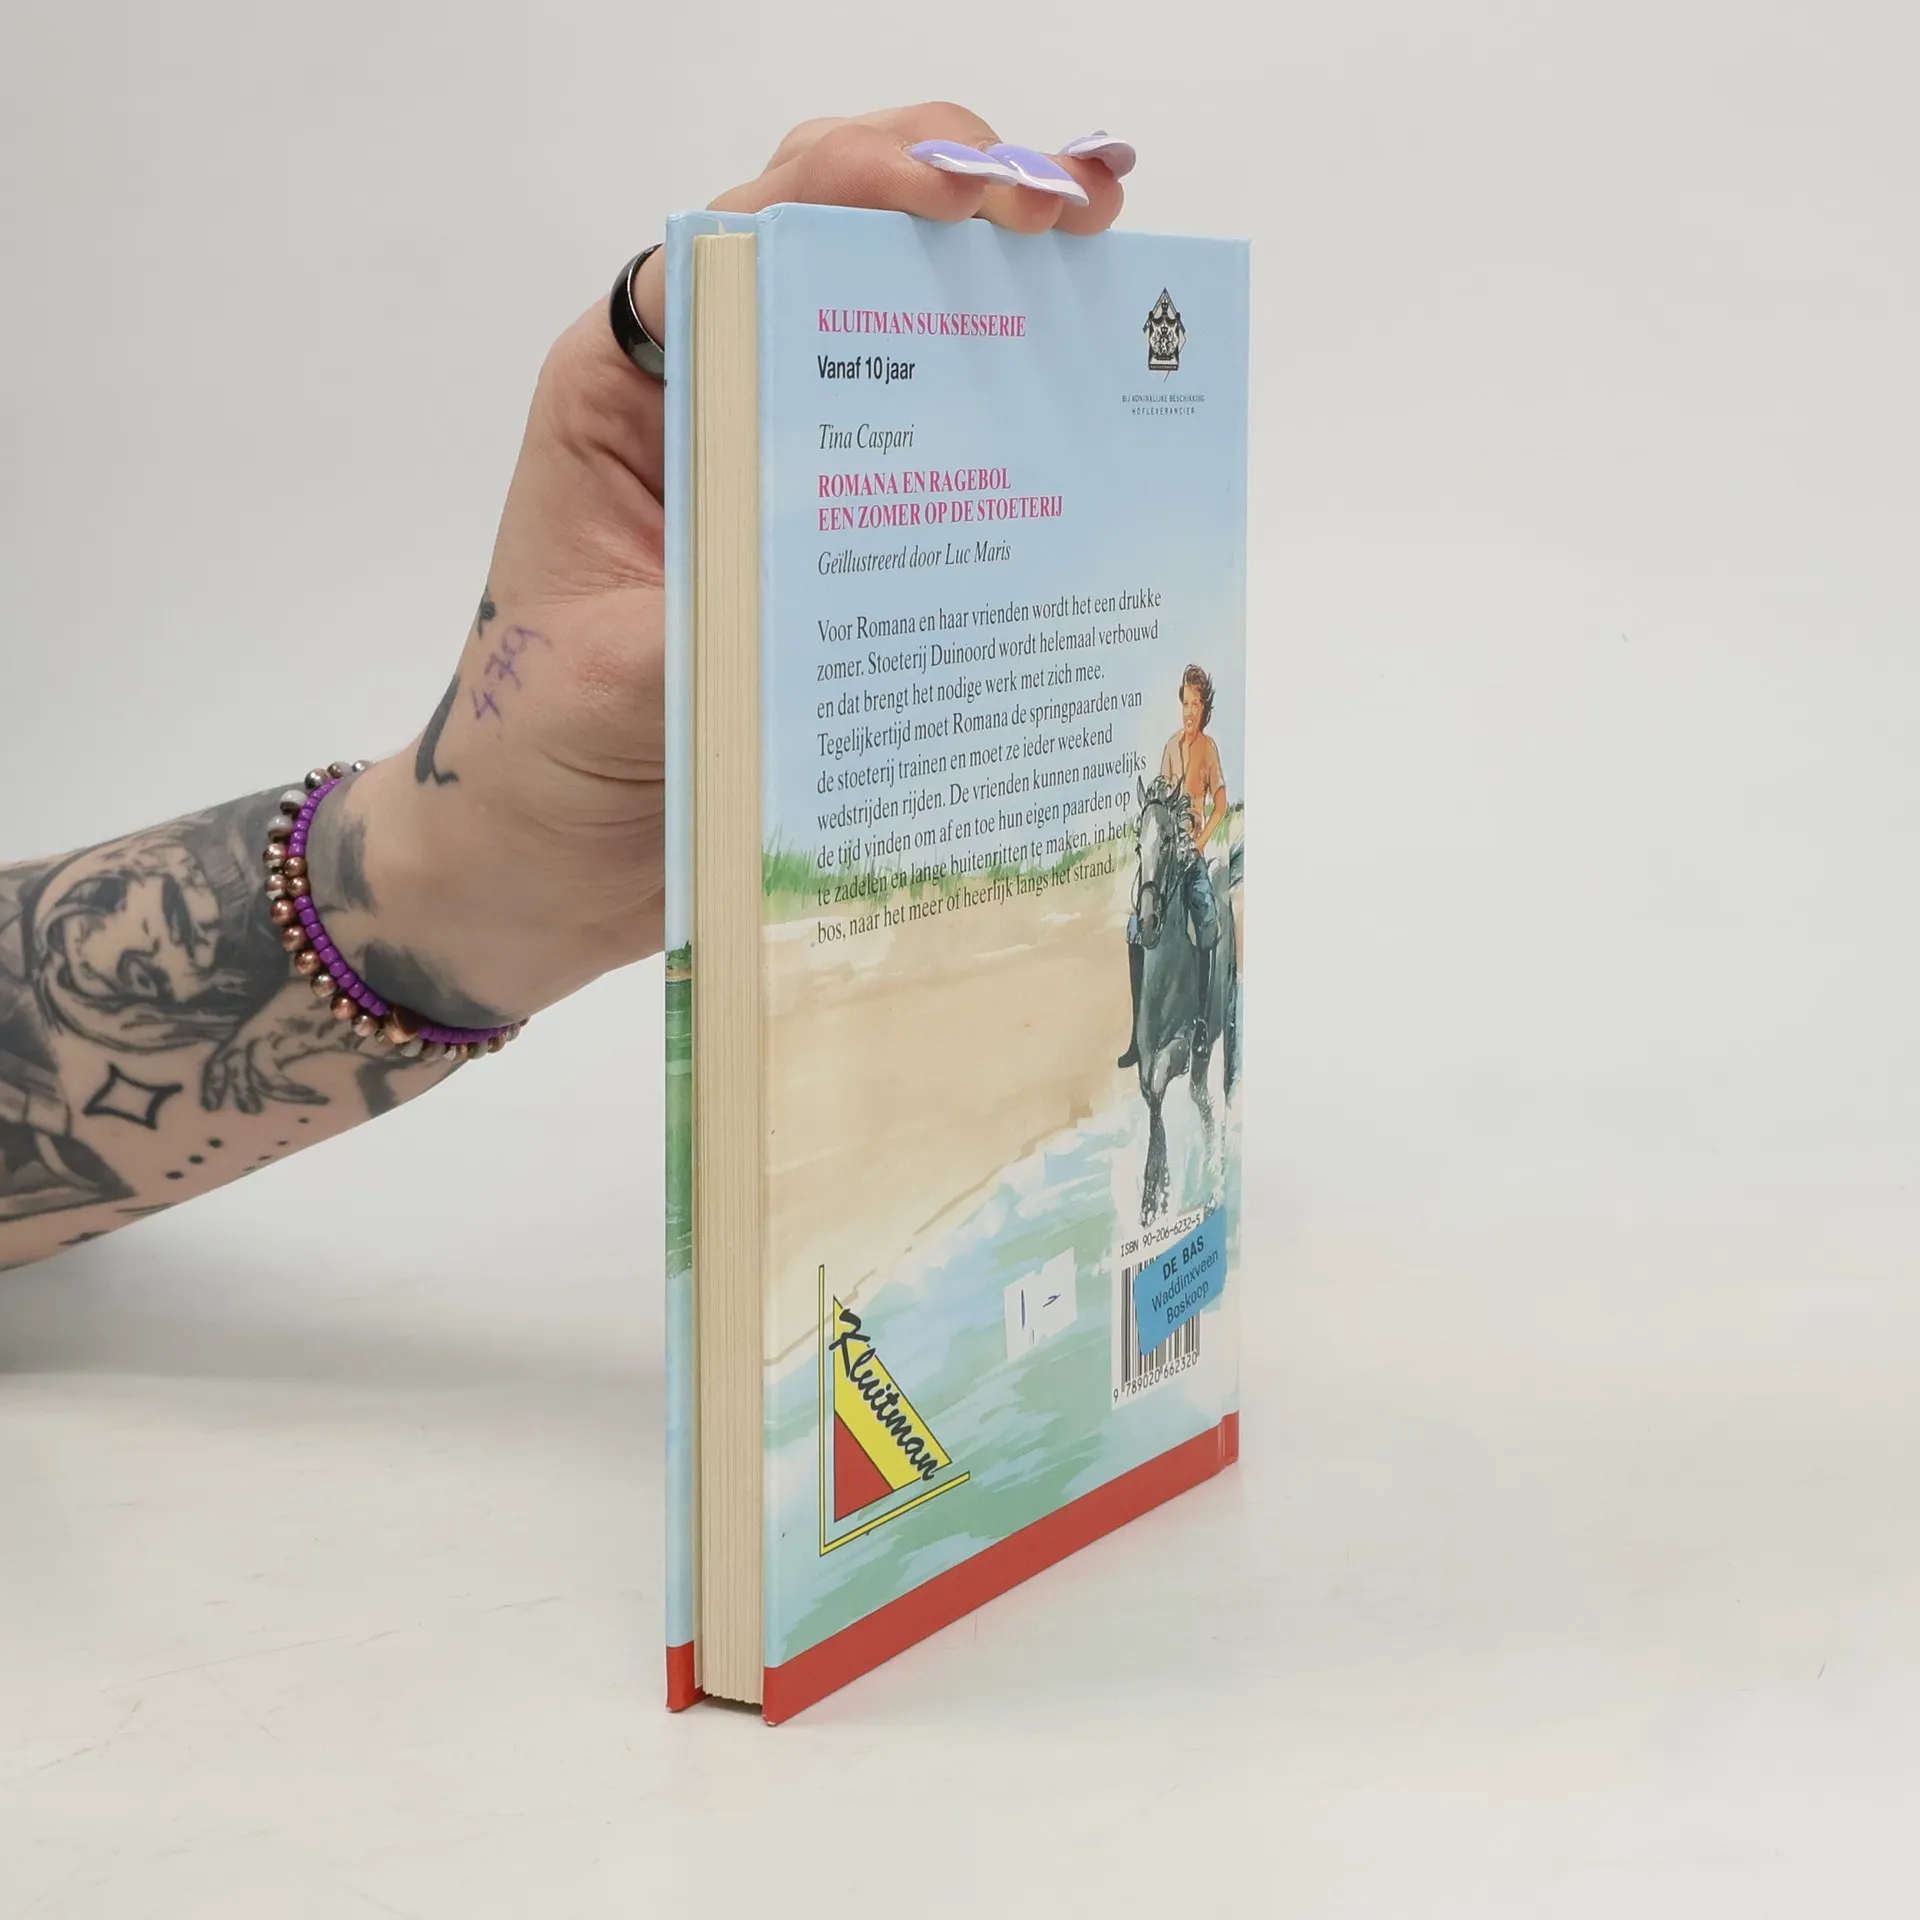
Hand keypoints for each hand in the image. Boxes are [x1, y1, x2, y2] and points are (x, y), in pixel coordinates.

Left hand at [319, 106, 1130, 1026]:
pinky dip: (1011, 444)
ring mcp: (782, 483)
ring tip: (1107, 281)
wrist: (538, 867)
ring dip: (1002, 300)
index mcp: (629, 394)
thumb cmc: (532, 754)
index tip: (970, 200)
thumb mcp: (612, 677)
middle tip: (1077, 214)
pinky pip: (933, 481)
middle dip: (959, 199)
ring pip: (898, 348)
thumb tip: (857, 574)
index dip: (860, 187)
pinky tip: (1092, 434)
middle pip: (834, 251)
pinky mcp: (833, 564)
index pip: (741, 239)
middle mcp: (711, 413)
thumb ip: (721, 617)